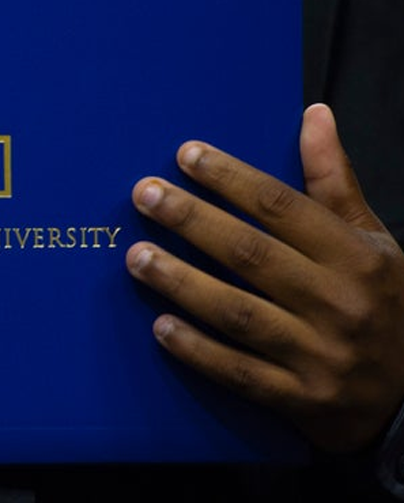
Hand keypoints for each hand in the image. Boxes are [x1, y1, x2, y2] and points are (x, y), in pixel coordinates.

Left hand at [127, 103, 403, 452]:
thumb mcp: (371, 239)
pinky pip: (240, 372)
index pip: (283, 207)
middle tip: (144, 195)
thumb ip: (334, 181)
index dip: (231, 178)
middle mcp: (338, 303)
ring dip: (182, 282)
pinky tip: (159, 326)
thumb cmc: (383, 303)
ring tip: (135, 257)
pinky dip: (198, 350)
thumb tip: (314, 114)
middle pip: (251, 254)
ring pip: (238, 312)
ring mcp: (319, 355)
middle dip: (192, 220)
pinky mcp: (300, 399)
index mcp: (355, 256)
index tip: (185, 155)